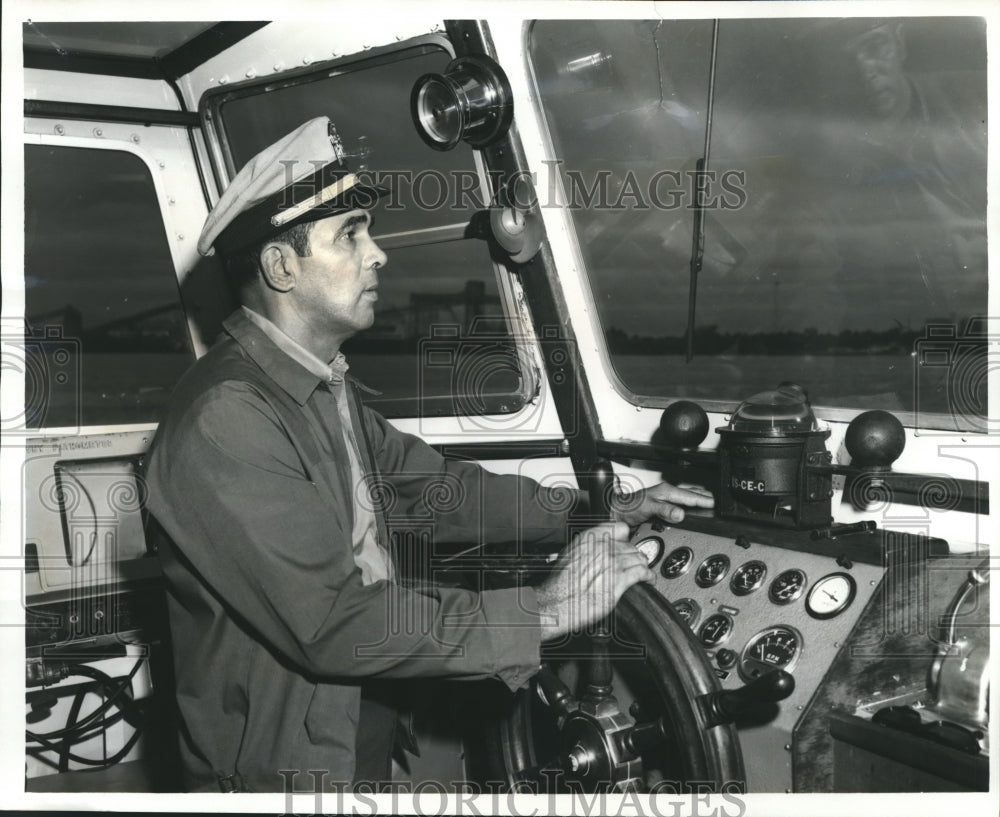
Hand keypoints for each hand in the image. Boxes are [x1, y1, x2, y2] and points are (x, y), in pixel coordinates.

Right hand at [535, 521, 653, 641]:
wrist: (556, 602)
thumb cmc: (559, 583)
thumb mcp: (568, 554)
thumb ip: (586, 547)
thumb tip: (596, 548)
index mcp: (590, 538)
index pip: (620, 528)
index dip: (625, 538)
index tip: (627, 544)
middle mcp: (603, 547)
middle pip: (631, 545)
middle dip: (634, 555)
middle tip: (634, 563)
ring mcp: (613, 563)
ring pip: (639, 558)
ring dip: (643, 565)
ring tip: (643, 572)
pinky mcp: (620, 581)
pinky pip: (642, 573)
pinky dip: (648, 576)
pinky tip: (648, 580)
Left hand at [611, 482, 713, 526]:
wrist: (617, 511)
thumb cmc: (630, 507)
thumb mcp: (648, 507)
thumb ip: (665, 510)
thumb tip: (680, 513)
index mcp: (667, 491)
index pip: (690, 496)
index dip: (704, 500)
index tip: (715, 504)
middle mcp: (668, 493)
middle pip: (692, 494)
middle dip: (706, 497)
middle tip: (720, 503)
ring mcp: (666, 499)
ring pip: (688, 497)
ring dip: (699, 499)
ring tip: (711, 503)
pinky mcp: (664, 505)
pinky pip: (682, 503)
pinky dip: (691, 504)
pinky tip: (694, 509)